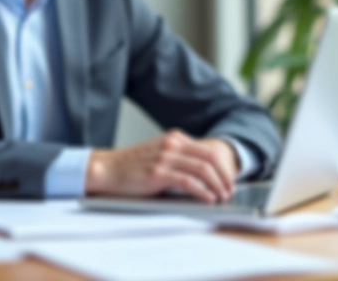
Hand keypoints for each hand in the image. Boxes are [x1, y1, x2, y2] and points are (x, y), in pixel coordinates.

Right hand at [85, 130, 238, 203]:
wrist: (107, 169)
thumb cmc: (132, 166)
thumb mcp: (159, 154)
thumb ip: (179, 157)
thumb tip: (206, 175)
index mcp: (174, 138)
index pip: (209, 150)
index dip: (224, 167)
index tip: (229, 181)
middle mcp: (172, 144)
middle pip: (210, 158)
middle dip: (225, 176)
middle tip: (229, 191)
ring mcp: (165, 157)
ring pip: (203, 169)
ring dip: (217, 185)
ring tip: (221, 197)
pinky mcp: (157, 173)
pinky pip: (188, 181)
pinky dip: (202, 191)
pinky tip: (208, 199)